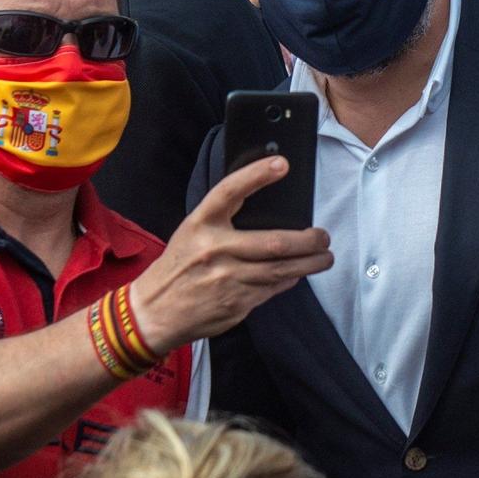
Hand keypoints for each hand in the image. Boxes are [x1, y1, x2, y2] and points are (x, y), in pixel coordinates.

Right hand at [130, 157, 332, 355]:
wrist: (154, 312)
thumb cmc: (178, 267)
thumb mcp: (192, 233)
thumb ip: (223, 221)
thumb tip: (267, 213)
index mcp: (200, 224)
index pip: (230, 191)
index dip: (256, 175)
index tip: (282, 165)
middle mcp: (215, 249)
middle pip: (273, 242)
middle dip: (307, 240)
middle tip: (322, 236)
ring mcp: (227, 279)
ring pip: (280, 269)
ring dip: (309, 263)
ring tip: (324, 257)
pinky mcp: (236, 303)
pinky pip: (272, 289)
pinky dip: (288, 280)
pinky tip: (297, 274)